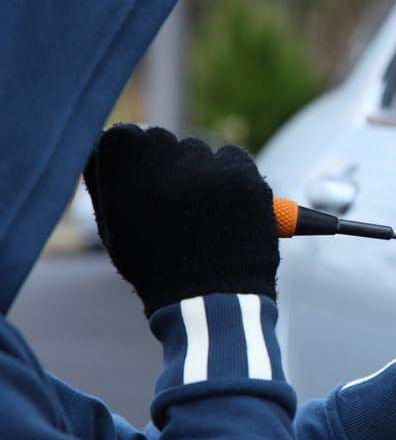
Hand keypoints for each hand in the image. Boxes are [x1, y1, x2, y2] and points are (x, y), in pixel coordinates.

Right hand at [84, 124, 278, 314]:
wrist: (212, 302)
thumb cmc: (159, 270)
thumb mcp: (118, 232)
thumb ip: (110, 185)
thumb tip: (111, 147)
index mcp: (124, 179)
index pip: (121, 136)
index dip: (132, 156)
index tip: (142, 176)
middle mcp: (164, 167)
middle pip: (161, 141)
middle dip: (166, 164)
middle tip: (178, 204)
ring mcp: (206, 170)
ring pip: (199, 150)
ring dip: (200, 172)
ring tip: (205, 216)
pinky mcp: (243, 176)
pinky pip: (233, 157)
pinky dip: (233, 175)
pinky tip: (229, 208)